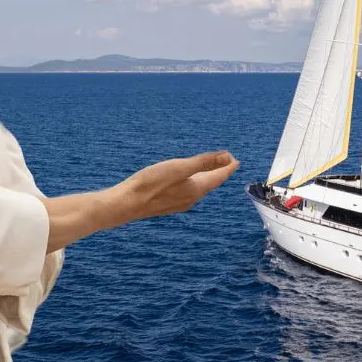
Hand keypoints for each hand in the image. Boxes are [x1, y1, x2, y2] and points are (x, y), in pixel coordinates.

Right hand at [39, 150, 238, 252]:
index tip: (235, 160)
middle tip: (227, 163)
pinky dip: (193, 183)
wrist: (125, 204)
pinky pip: (187, 192)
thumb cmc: (151, 184)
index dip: (227, 167)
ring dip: (206, 178)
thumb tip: (227, 157)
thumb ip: (203, 162)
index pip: (218, 177)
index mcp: (196, 189)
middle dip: (219, 172)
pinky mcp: (166, 204)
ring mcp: (178, 203)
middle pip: (209, 183)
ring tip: (210, 171)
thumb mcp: (179, 168)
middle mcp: (190, 199)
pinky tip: (186, 182)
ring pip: (198, 189)